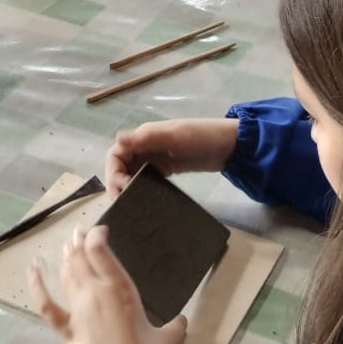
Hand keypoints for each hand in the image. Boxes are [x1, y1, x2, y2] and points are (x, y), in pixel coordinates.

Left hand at [30, 226, 186, 343]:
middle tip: (80, 232)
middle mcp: (95, 291)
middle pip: (82, 258)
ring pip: (68, 274)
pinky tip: (33, 269)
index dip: (97, 235)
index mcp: (120, 287)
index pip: (101, 250)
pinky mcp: (66, 328)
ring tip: (67, 246)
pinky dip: (37, 285)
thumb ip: (174, 329)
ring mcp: (78, 308)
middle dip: (80, 242)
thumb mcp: (165, 342)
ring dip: (67, 257)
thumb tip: (183, 324)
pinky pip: (47, 303)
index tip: (101, 231)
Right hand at [105, 117, 238, 195]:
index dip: (112, 172)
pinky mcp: (166, 169)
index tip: (121, 191)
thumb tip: (118, 139)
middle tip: (124, 206)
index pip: (116, 153)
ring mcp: (156, 158)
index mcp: (144, 136)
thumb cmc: (202, 137)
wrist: (230, 146)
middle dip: (117, 183)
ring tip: (131, 208)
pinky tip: (144, 203)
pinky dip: (140, 189)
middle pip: (120, 165)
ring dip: (127, 188)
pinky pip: (145, 179)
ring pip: (131, 173)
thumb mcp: (175, 137)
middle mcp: (146, 146)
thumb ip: (147, 138)